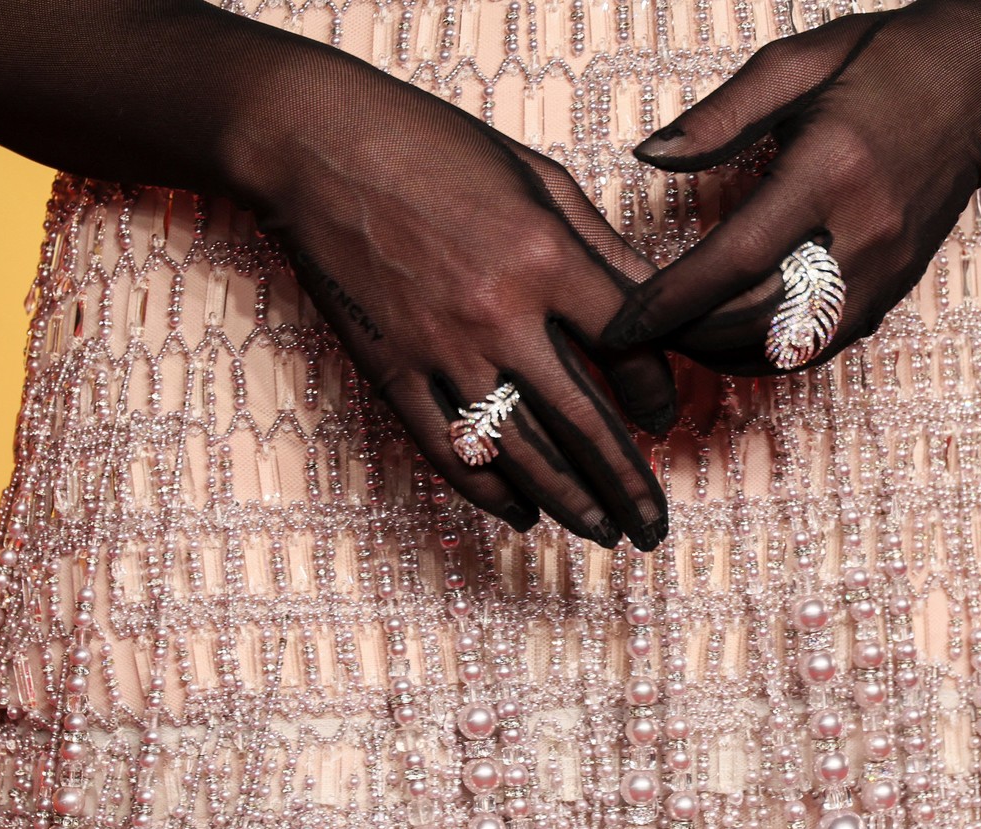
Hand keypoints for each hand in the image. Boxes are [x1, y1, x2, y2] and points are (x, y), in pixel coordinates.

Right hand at [241, 49, 675, 547]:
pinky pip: (446, 448)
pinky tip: (520, 514)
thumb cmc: (439, 149)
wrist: (316, 143)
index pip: (629, 348)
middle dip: (627, 485)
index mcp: (547, 256)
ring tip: (602, 534)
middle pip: (584, 422)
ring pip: (519, 451)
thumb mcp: (541, 178)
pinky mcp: (390, 368)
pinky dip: (486, 490)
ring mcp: (440, 347)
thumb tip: (660, 313)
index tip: (664, 422)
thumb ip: (603, 249)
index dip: (656, 394)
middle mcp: (499, 313)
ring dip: (568, 502)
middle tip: (653, 527)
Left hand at [602, 0, 980, 373]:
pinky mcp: (897, 288)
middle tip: (635, 335)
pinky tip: (730, 341)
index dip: (669, 303)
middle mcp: (865, 231)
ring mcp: (887, 268)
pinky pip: (824, 344)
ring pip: (791, 346)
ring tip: (674, 341)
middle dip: (686, 337)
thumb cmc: (886, 60)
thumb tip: (648, 157)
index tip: (619, 325)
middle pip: (757, 318)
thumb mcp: (796, 63)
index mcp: (832, 170)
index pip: (734, 261)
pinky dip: (769, 354)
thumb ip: (718, 117)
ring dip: (724, 355)